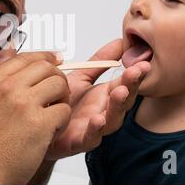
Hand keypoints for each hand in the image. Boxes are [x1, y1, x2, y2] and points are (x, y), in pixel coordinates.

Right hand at [0, 52, 70, 183]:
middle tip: (57, 93)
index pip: (26, 57)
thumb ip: (1, 84)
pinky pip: (64, 110)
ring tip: (53, 113)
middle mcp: (7, 88)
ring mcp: (23, 104)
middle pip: (46, 67)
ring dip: (62, 99)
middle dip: (58, 78)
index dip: (45, 56)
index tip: (55, 58)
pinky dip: (62, 121)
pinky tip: (51, 130)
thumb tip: (22, 67)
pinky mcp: (39, 123)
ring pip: (60, 84)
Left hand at [45, 39, 149, 159]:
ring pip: (112, 120)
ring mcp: (92, 128)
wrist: (40, 124)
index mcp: (105, 96)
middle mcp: (103, 112)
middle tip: (135, 72)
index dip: (135, 73)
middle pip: (123, 101)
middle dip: (131, 86)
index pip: (125, 83)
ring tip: (119, 92)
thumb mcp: (81, 77)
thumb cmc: (62, 104)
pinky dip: (95, 130)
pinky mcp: (78, 142)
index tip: (143, 62)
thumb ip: (100, 61)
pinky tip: (97, 119)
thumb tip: (120, 42)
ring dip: (117, 106)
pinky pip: (90, 138)